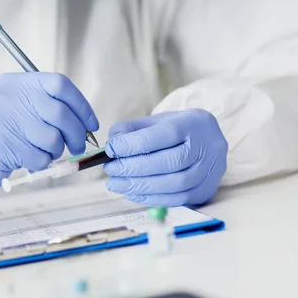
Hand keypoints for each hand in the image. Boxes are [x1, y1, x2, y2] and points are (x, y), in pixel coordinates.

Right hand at [0, 73, 98, 208]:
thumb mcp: (13, 111)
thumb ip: (43, 107)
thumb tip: (84, 120)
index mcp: (14, 83)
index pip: (59, 83)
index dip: (81, 105)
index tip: (90, 124)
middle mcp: (7, 96)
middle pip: (60, 112)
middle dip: (75, 134)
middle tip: (76, 146)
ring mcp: (2, 119)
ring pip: (53, 138)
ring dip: (55, 152)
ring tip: (40, 153)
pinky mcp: (1, 144)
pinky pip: (40, 157)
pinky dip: (40, 164)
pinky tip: (27, 162)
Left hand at [104, 109, 227, 206]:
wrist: (208, 140)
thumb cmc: (177, 129)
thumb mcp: (155, 121)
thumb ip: (132, 129)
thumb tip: (111, 144)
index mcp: (193, 123)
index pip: (165, 134)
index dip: (134, 144)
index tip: (111, 149)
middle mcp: (207, 148)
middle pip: (170, 162)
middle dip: (134, 167)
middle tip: (110, 169)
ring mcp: (209, 171)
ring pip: (175, 184)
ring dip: (140, 186)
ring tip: (116, 183)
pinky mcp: (206, 190)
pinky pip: (178, 200)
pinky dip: (151, 198)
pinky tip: (131, 193)